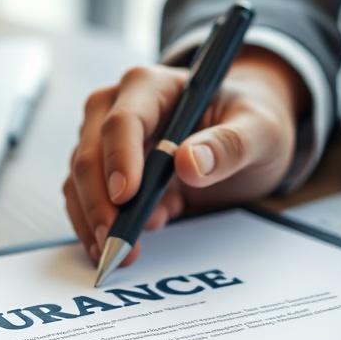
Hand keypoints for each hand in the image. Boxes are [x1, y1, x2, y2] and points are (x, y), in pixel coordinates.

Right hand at [63, 47, 304, 265]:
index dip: (120, 158)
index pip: (123, 120)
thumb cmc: (248, 125)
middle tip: (116, 239)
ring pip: (79, 181)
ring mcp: (105, 142)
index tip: (126, 195)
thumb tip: (189, 162)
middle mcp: (117, 108)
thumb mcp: (260, 130)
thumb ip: (230, 144)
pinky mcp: (103, 173)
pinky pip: (85, 200)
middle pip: (90, 153)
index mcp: (151, 86)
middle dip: (99, 201)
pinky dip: (93, 226)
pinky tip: (110, 248)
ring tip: (116, 253)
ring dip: (92, 220)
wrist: (244, 139)